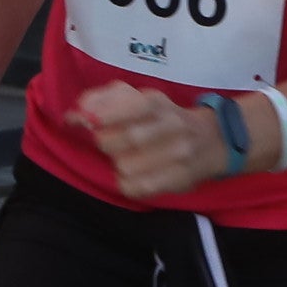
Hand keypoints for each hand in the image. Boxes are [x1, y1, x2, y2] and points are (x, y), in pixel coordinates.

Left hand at [79, 82, 230, 196]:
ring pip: (127, 166)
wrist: (212, 139)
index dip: (103, 115)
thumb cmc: (163, 117)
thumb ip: (104, 101)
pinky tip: (133, 176)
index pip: (131, 105)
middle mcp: (171, 125)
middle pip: (124, 138)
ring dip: (117, 165)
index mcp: (157, 102)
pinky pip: (139, 188)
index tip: (85, 121)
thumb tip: (74, 115)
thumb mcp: (139, 98)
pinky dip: (127, 184)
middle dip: (106, 143)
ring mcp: (178, 153)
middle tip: (108, 144)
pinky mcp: (179, 179)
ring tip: (126, 159)